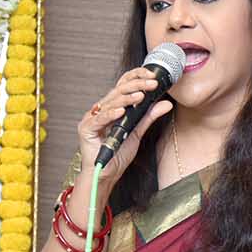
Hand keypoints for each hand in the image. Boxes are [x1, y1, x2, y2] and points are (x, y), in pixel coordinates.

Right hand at [76, 67, 175, 183]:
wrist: (105, 174)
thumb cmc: (117, 154)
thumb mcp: (137, 132)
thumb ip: (149, 117)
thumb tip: (165, 103)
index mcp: (111, 107)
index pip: (123, 85)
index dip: (136, 78)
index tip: (153, 77)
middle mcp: (100, 110)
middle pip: (118, 91)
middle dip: (137, 85)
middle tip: (152, 83)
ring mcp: (92, 118)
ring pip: (110, 102)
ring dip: (127, 98)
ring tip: (141, 95)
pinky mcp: (86, 129)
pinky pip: (100, 119)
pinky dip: (111, 114)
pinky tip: (122, 111)